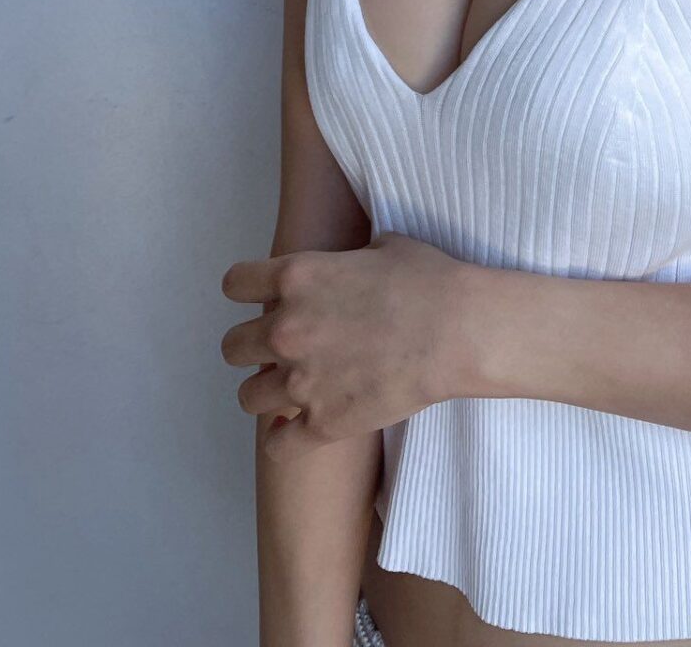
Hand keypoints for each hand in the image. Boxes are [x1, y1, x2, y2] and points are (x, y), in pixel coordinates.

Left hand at [220, 231, 477, 457]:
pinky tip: (296, 428)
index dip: (247, 290)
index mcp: (297, 277)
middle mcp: (286, 329)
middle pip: (232, 346)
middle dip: (253, 345)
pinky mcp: (322, 423)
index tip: (259, 297)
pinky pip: (276, 445)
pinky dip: (283, 438)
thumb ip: (346, 259)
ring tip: (290, 389)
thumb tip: (346, 265)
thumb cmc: (429, 280)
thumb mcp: (383, 245)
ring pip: (247, 396)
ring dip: (266, 390)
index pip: (235, 284)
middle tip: (280, 348)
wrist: (458, 332)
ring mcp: (300, 381)